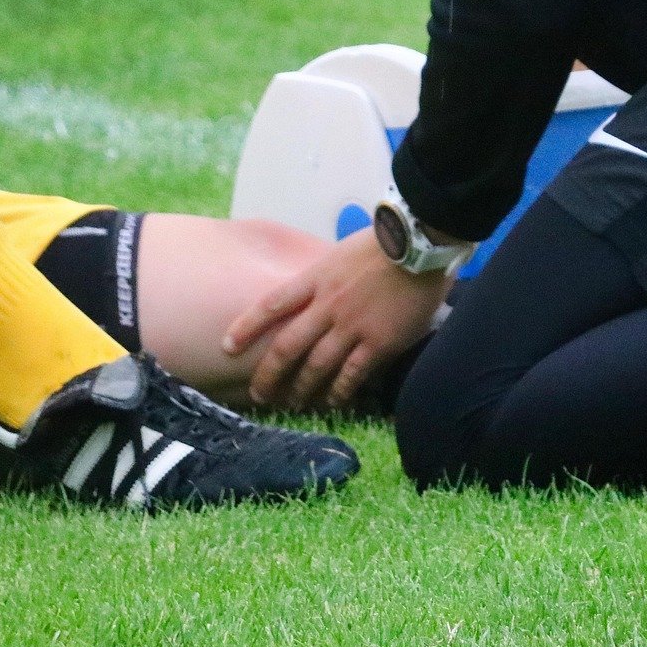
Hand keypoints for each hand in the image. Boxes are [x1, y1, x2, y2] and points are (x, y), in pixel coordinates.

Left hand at [222, 229, 455, 408]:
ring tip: (294, 402)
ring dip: (301, 388)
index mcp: (315, 279)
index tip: (227, 347)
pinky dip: (339, 391)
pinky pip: (352, 374)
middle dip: (268, 375)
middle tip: (259, 394)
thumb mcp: (341, 253)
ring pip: (316, 366)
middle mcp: (326, 306)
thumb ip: (325, 276)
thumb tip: (316, 292)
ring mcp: (351, 326)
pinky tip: (333, 401)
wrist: (419, 244)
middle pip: (287, 346)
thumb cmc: (385, 244)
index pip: (270, 306)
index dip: (245, 328)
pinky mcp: (378, 342)